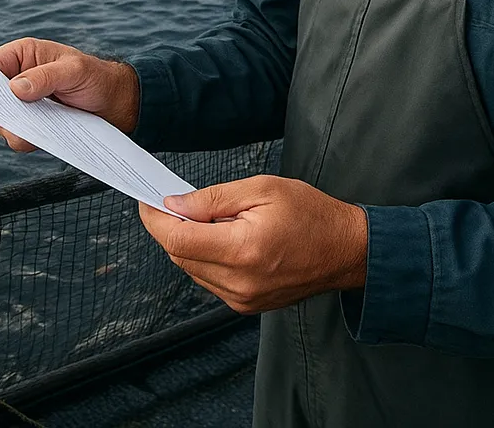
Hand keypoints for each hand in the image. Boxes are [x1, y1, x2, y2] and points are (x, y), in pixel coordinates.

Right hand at [0, 37, 139, 151]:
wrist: (117, 104)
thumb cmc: (97, 78)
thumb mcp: (74, 71)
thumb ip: (45, 77)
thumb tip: (15, 89)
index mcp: (23, 56)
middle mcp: (18, 79)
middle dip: (0, 111)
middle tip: (18, 120)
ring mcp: (24, 104)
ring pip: (1, 121)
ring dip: (14, 128)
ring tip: (38, 128)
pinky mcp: (32, 124)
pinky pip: (17, 136)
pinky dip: (26, 140)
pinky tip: (45, 136)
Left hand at [138, 175, 367, 313]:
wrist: (346, 251)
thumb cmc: (311, 214)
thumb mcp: (262, 188)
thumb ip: (214, 198)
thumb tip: (175, 204)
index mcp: (243, 250)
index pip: (179, 239)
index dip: (155, 219)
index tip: (146, 201)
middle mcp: (239, 282)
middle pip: (180, 255)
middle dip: (169, 227)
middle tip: (172, 200)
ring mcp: (242, 299)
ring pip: (191, 268)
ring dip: (188, 241)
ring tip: (207, 216)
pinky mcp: (245, 305)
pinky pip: (208, 279)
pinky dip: (204, 255)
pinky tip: (221, 236)